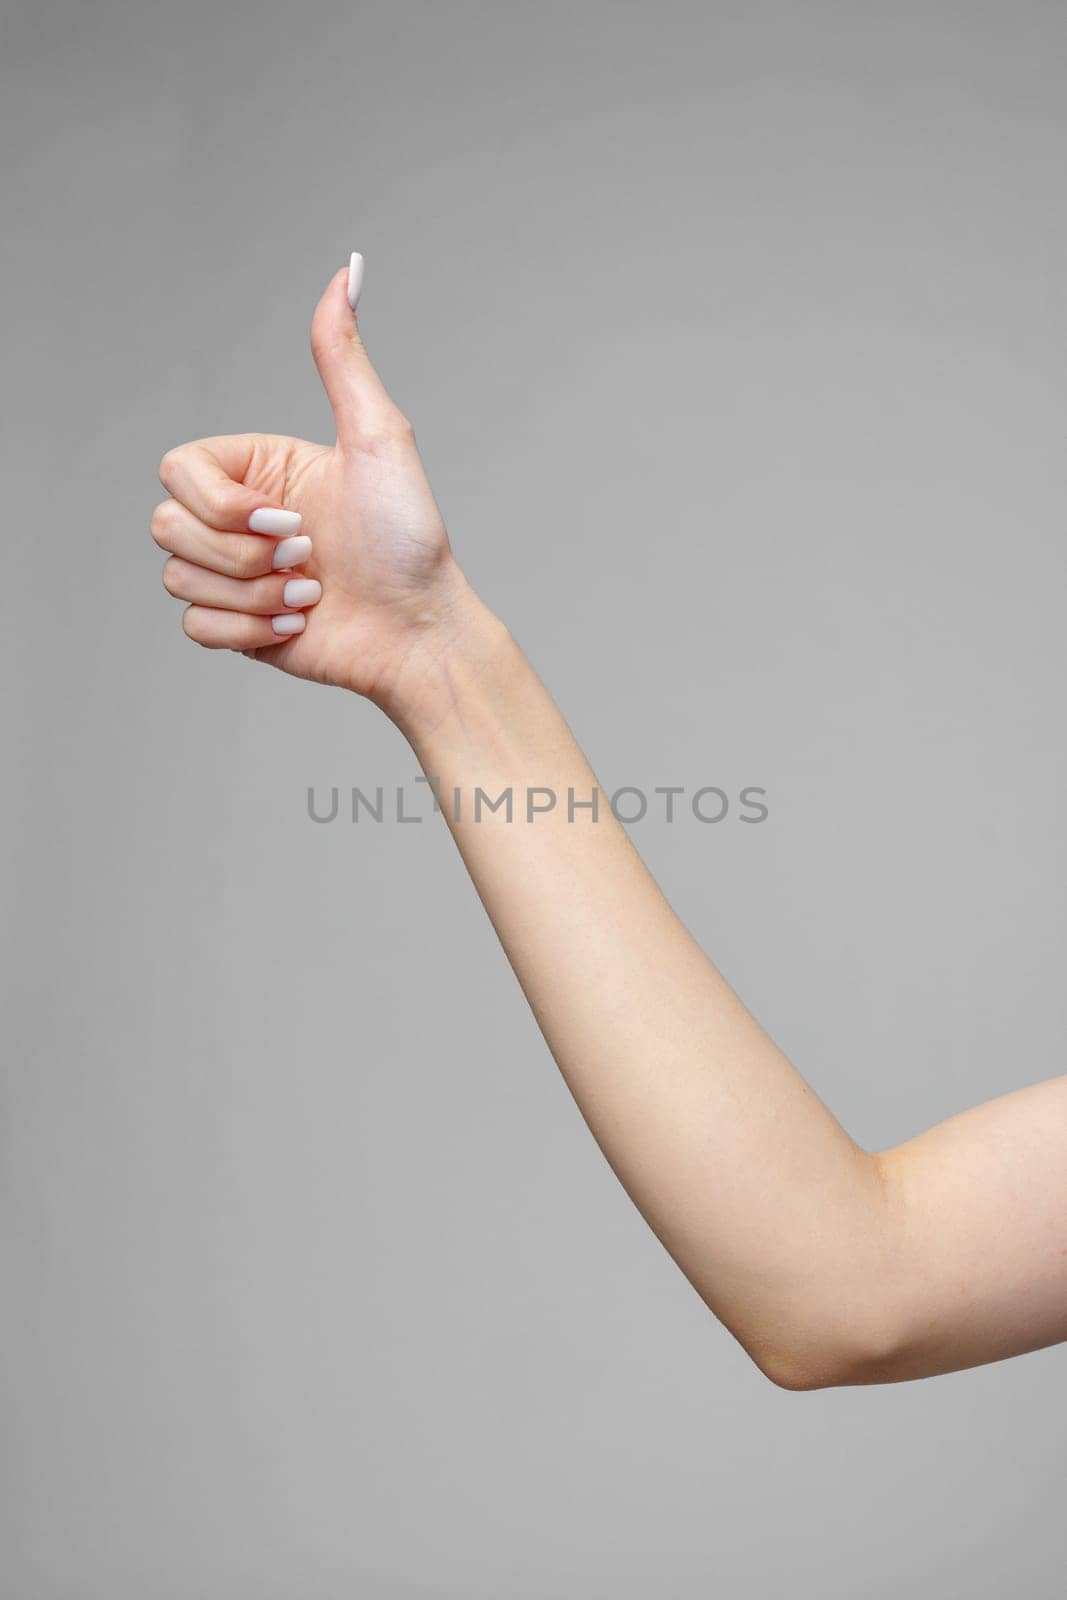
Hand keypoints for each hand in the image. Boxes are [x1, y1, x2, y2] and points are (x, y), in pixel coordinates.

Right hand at [152, 257, 472, 713]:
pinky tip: (296, 625)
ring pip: (177, 578)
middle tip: (308, 558)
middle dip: (240, 554)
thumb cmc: (408, 539)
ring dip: (253, 594)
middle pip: (165, 525)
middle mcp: (239, 519)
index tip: (284, 518)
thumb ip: (343, 358)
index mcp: (258, 469)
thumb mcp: (379, 438)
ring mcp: (235, 575)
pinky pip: (195, 626)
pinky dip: (248, 630)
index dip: (219, 503)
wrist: (419, 631)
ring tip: (308, 594)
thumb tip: (345, 272)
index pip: (176, 468)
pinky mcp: (237, 627)